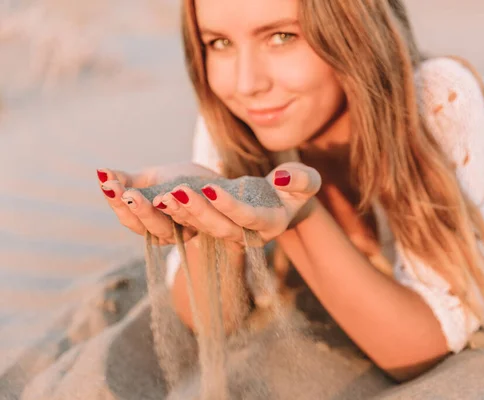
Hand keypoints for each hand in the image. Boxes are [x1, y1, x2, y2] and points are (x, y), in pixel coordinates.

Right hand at [97, 163, 219, 244]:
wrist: (215, 180)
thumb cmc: (178, 181)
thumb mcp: (151, 179)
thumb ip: (128, 180)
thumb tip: (101, 172)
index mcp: (150, 226)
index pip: (130, 219)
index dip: (119, 204)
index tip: (108, 186)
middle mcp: (169, 234)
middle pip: (151, 228)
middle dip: (140, 210)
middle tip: (129, 194)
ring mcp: (191, 232)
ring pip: (176, 227)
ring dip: (167, 210)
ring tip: (161, 196)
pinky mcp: (212, 225)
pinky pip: (201, 218)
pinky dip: (192, 206)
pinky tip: (183, 192)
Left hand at [151, 162, 321, 243]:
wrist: (282, 202)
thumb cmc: (296, 187)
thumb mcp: (307, 181)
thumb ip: (302, 179)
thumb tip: (281, 178)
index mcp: (271, 224)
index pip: (249, 218)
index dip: (230, 205)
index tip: (211, 187)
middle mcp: (248, 236)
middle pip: (220, 227)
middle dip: (198, 211)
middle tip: (175, 192)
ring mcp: (230, 234)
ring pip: (202, 228)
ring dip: (181, 213)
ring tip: (161, 196)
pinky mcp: (215, 228)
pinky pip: (193, 224)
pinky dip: (175, 212)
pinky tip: (160, 199)